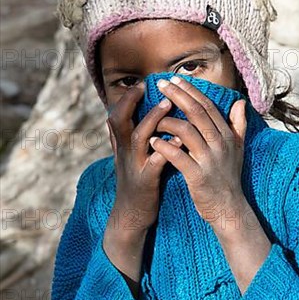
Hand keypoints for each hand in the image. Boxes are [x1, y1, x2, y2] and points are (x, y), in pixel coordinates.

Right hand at [106, 83, 182, 232]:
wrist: (132, 215)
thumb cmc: (138, 181)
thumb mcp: (130, 158)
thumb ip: (131, 138)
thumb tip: (135, 117)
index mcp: (122, 145)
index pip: (116, 115)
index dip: (126, 99)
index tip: (140, 84)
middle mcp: (124, 152)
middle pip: (119, 121)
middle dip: (131, 102)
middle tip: (147, 86)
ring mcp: (134, 166)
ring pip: (138, 138)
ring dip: (151, 120)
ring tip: (167, 105)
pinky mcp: (146, 181)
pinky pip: (155, 162)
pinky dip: (166, 149)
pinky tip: (180, 140)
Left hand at [149, 76, 246, 224]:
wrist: (229, 208)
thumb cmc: (228, 177)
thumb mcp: (237, 149)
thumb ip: (238, 125)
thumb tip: (240, 102)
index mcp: (227, 136)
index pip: (207, 106)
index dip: (190, 91)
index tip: (175, 80)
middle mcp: (220, 144)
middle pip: (197, 113)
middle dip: (178, 96)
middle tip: (161, 85)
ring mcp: (209, 160)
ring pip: (187, 131)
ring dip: (167, 121)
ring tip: (153, 118)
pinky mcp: (198, 176)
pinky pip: (179, 157)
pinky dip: (165, 147)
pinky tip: (153, 142)